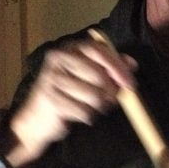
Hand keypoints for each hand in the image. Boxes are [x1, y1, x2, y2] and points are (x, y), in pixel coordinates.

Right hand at [6, 38, 137, 165]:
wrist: (36, 119)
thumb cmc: (67, 94)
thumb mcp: (88, 76)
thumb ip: (109, 67)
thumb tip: (132, 64)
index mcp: (69, 48)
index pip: (99, 51)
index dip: (117, 67)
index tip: (130, 84)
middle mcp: (58, 59)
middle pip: (99, 75)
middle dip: (109, 92)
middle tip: (107, 101)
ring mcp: (52, 79)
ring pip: (94, 96)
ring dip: (99, 107)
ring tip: (91, 107)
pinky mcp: (51, 100)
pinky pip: (84, 112)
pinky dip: (87, 117)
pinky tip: (79, 115)